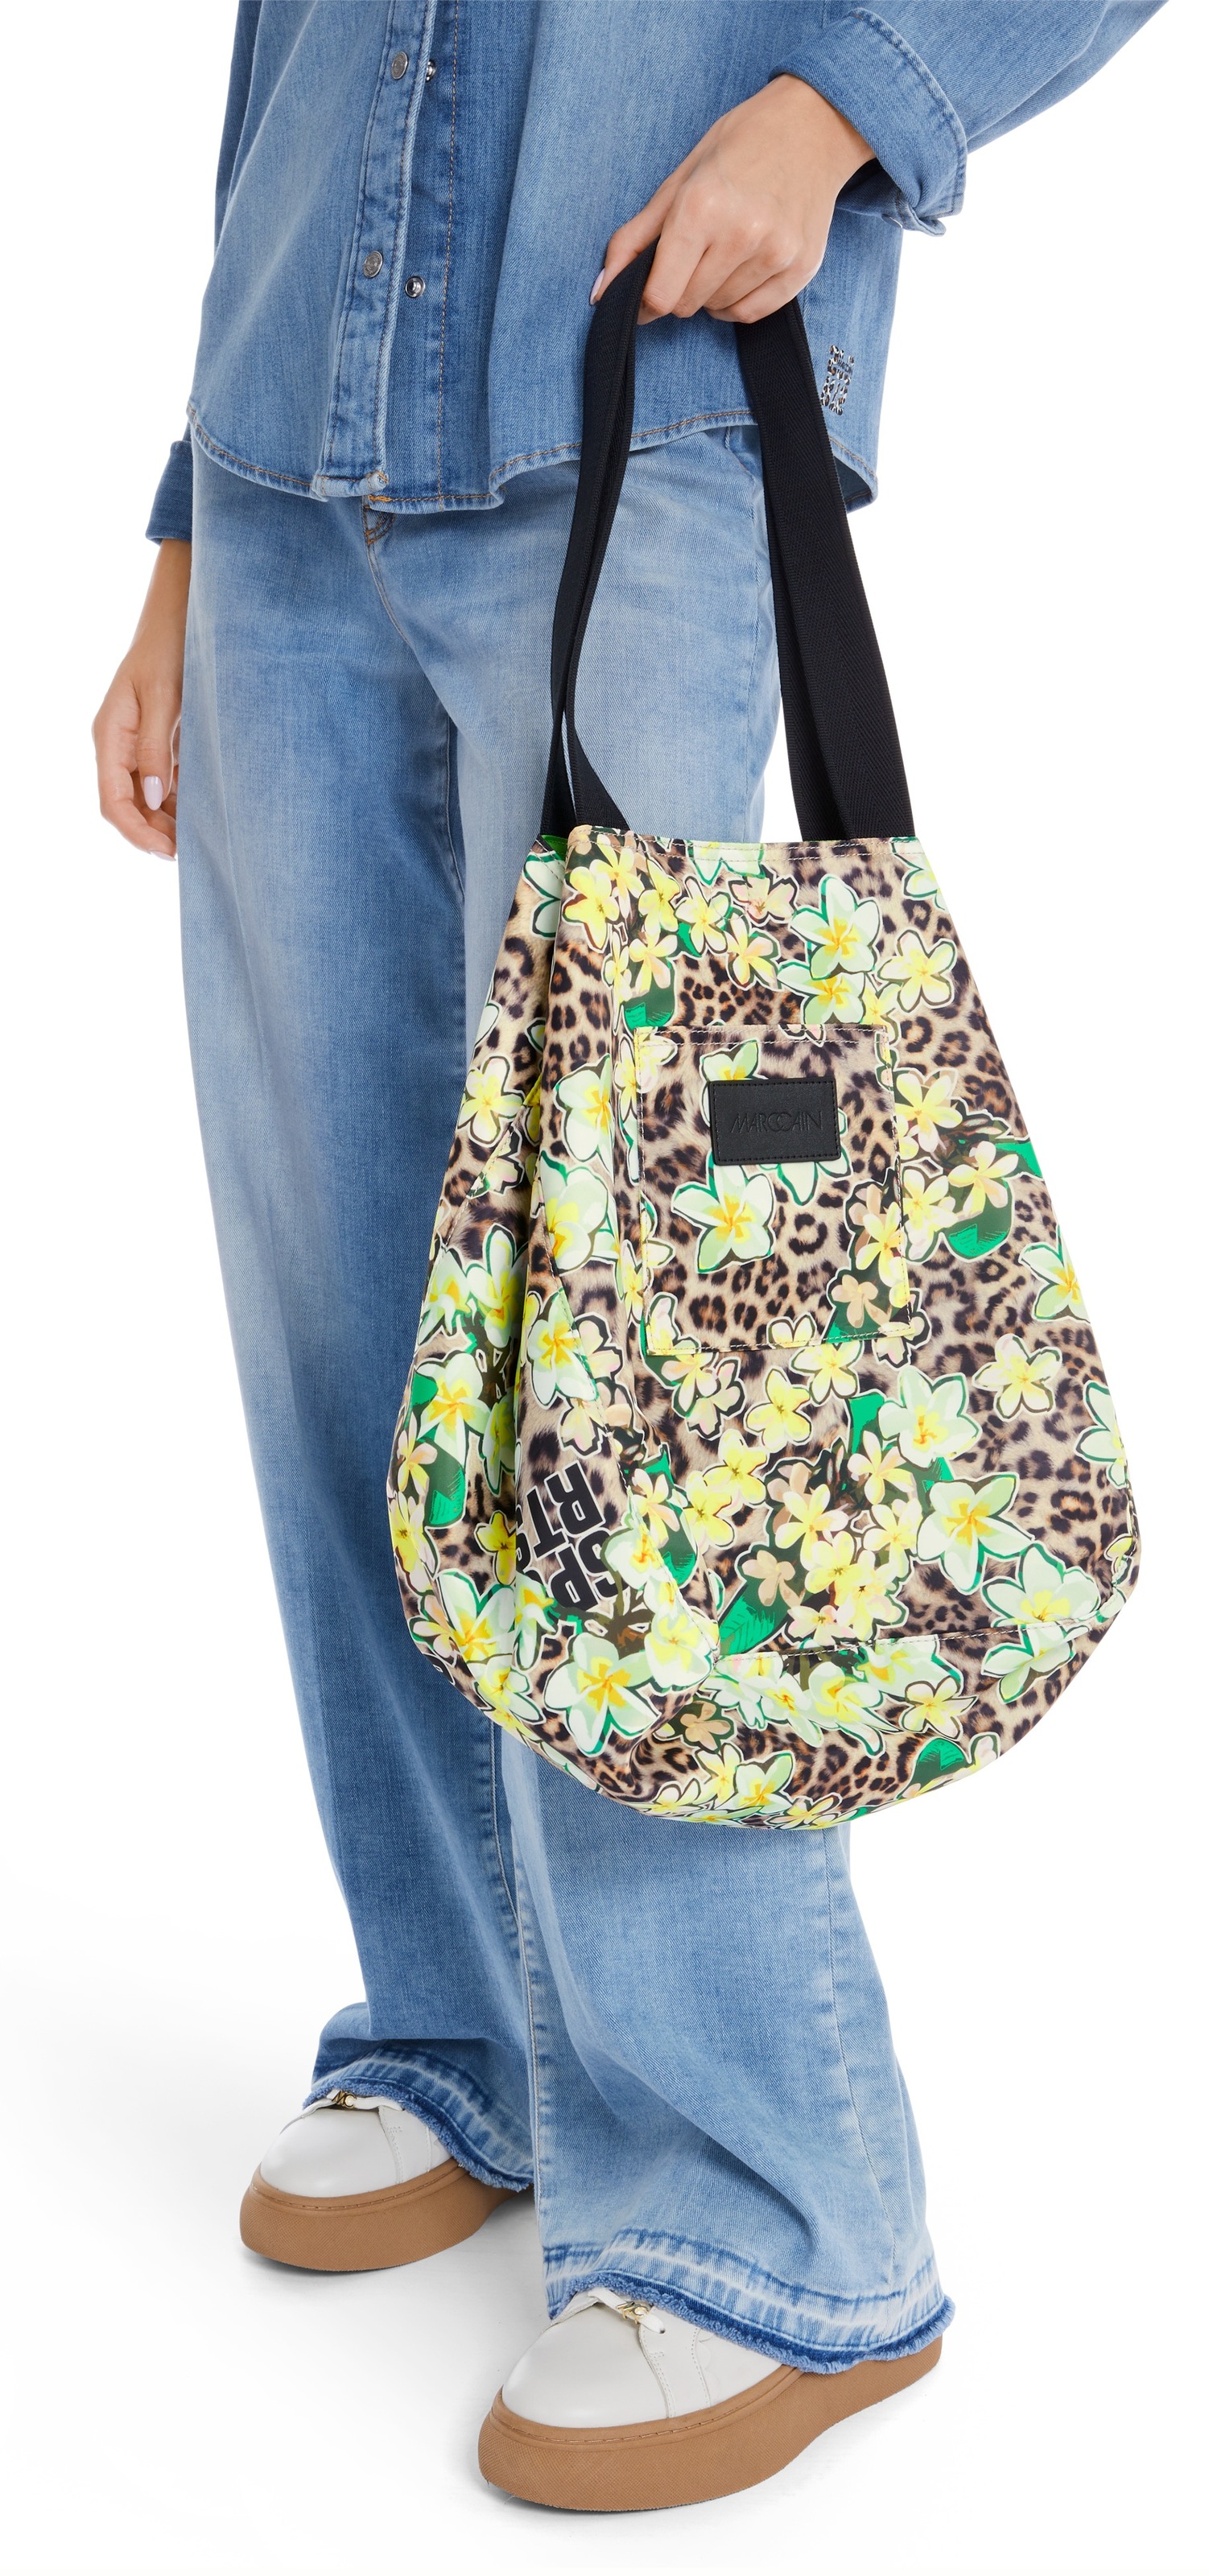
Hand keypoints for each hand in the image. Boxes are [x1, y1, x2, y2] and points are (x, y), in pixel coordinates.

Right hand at [93, 538, 190, 857]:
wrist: (184, 616)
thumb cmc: (170, 649)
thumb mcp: (165, 698)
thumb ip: (156, 749)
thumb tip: (152, 798)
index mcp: (111, 735)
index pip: (112, 801)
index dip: (137, 832)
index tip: (167, 851)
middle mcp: (120, 745)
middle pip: (128, 806)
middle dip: (154, 833)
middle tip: (191, 853)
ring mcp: (139, 745)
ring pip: (146, 799)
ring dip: (168, 822)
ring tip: (200, 840)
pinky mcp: (160, 742)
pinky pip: (164, 783)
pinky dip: (179, 802)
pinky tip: (203, 813)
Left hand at [592, 75, 872, 324]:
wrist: (812, 127)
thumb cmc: (740, 146)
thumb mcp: (679, 180)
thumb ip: (636, 238)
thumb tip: (601, 290)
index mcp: (702, 207)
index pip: (661, 294)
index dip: (646, 300)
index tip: (646, 292)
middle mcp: (741, 233)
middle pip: (688, 304)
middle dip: (680, 288)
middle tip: (693, 252)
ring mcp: (776, 253)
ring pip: (718, 309)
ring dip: (710, 292)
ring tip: (723, 249)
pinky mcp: (801, 267)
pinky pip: (751, 313)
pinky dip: (737, 302)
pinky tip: (740, 270)